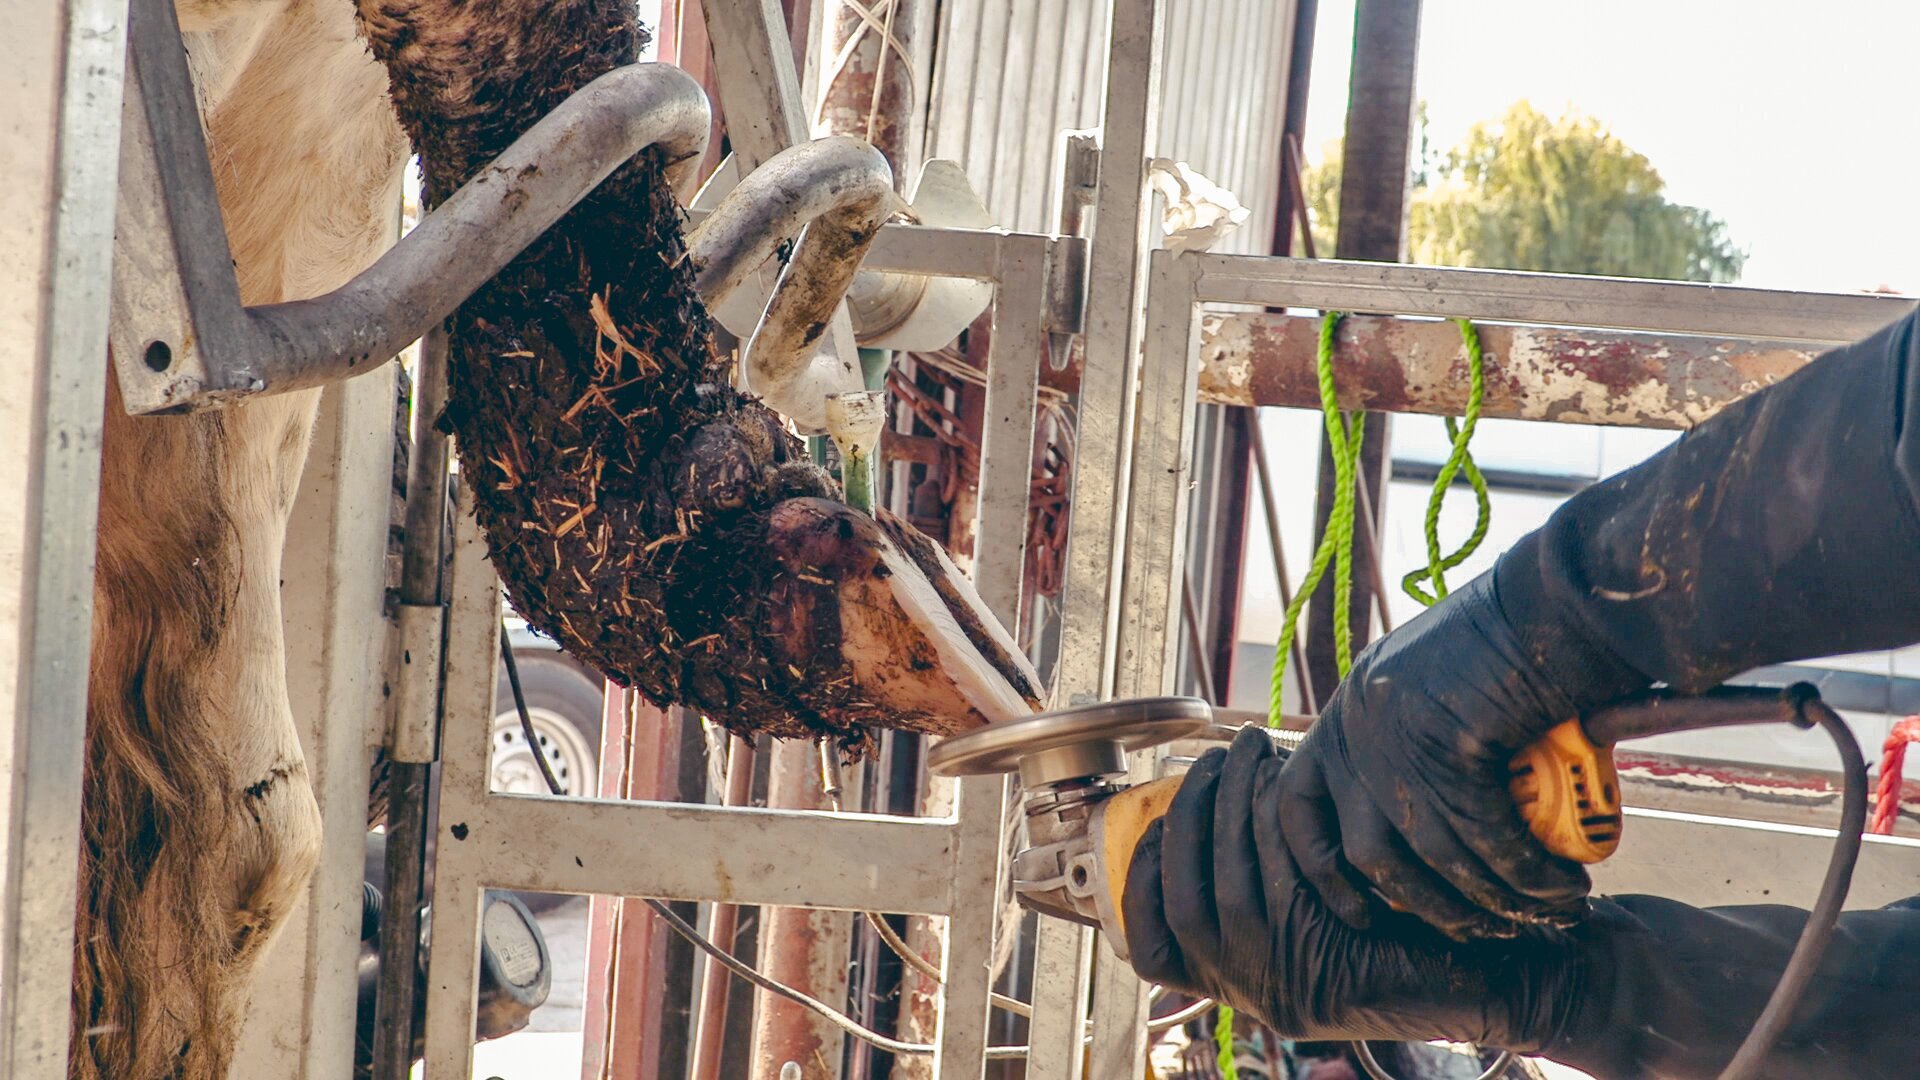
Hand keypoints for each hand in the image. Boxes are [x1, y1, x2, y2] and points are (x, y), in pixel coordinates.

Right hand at [1122, 726, 1577, 1046]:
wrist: (1508, 981)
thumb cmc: (1433, 929)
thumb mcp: (1334, 907)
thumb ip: (1277, 877)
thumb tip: (1222, 809)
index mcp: (1246, 987)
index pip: (1152, 942)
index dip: (1142, 872)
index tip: (1157, 810)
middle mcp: (1253, 998)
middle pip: (1182, 903)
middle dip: (1192, 818)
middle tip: (1219, 754)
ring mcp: (1277, 997)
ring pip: (1215, 896)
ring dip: (1225, 814)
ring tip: (1246, 754)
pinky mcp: (1314, 989)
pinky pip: (1263, 900)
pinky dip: (1258, 843)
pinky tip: (1271, 791)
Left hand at [1272, 570, 1646, 938]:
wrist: (1554, 598)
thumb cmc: (1505, 646)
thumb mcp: (1428, 693)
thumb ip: (1408, 748)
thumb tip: (1420, 836)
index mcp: (1341, 715)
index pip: (1295, 811)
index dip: (1321, 872)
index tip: (1361, 913)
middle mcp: (1355, 727)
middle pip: (1372, 856)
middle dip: (1433, 909)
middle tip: (1486, 929)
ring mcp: (1397, 736)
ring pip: (1434, 861)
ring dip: (1493, 903)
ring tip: (1543, 914)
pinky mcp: (1451, 745)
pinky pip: (1488, 841)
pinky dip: (1529, 876)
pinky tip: (1563, 887)